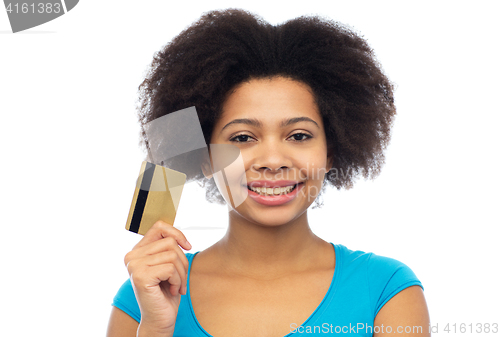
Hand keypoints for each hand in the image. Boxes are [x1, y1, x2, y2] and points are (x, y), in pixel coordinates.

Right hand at [124, 220, 191, 334]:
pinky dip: (177, 280)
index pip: (158, 227)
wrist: (160, 319)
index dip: (176, 233)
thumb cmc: (166, 292)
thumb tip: (178, 235)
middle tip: (179, 278)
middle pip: (170, 242)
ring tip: (176, 285)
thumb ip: (167, 247)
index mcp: (137, 251)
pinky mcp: (140, 276)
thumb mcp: (168, 264)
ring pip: (173, 255)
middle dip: (183, 261)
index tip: (187, 246)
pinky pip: (171, 268)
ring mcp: (134, 265)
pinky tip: (171, 290)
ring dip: (181, 273)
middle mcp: (131, 256)